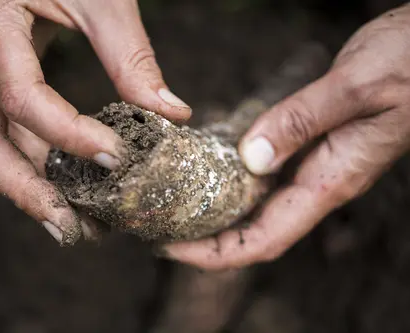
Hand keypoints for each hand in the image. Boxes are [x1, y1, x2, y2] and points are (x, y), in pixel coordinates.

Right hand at [0, 0, 190, 244]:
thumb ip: (132, 57)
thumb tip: (171, 114)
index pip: (20, 96)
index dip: (68, 135)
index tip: (117, 158)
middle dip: (26, 190)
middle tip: (70, 229)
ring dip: (30, 184)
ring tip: (73, 221)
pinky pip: (2, 127)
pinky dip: (34, 159)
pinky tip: (64, 184)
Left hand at [161, 4, 409, 269]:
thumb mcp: (356, 87)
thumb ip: (302, 122)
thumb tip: (250, 159)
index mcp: (331, 179)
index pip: (266, 238)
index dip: (217, 253)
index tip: (172, 249)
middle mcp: (320, 181)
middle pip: (255, 229)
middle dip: (207, 238)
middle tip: (159, 227)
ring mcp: (316, 164)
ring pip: (259, 204)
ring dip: (217, 210)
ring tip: (173, 203)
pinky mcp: (312, 145)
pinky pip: (267, 174)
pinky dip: (234, 177)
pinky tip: (209, 167)